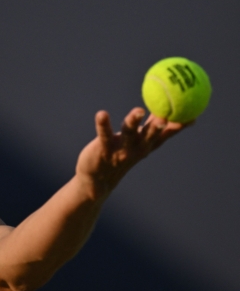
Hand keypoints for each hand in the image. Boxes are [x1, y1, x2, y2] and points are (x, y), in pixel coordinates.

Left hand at [75, 107, 190, 199]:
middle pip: (150, 136)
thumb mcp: (140, 142)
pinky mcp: (104, 148)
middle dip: (158, 127)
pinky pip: (104, 134)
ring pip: (129, 133)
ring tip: (138, 111)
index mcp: (147, 145)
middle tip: (165, 118)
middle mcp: (137, 148)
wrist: (98, 180)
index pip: (166, 135)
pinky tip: (102, 114)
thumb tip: (169, 112)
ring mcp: (121, 149)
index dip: (178, 126)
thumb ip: (152, 126)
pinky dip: (103, 124)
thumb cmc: (121, 155)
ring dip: (134, 122)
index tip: (192, 116)